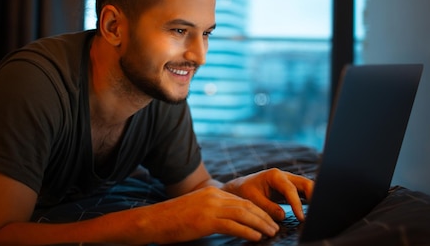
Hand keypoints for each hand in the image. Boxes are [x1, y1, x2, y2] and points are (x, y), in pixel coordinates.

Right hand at [132, 186, 280, 243]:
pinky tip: (256, 238)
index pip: (242, 200)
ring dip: (260, 224)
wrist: (154, 220)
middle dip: (264, 217)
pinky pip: (233, 226)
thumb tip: (230, 221)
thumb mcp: (196, 209)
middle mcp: (214, 197)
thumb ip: (213, 210)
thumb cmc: (172, 219)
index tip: (268, 219)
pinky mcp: (206, 221)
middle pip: (247, 205)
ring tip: (271, 233)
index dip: (258, 210)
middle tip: (276, 227)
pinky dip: (247, 231)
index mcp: (212, 192)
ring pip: (244, 214)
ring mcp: (210, 208)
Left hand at [222, 168, 313, 221]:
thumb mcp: (253, 200)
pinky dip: (310, 200)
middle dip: (314, 196)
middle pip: (305, 183)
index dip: (297, 204)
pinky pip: (304, 192)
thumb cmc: (245, 192)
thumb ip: (267, 207)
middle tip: (317, 212)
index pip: (290, 189)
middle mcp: (284, 176)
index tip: (301, 218)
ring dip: (314, 198)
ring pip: (307, 187)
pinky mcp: (291, 188)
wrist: (240, 187)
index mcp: (275, 175)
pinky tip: (314, 211)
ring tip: (318, 212)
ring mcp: (289, 181)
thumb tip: (283, 215)